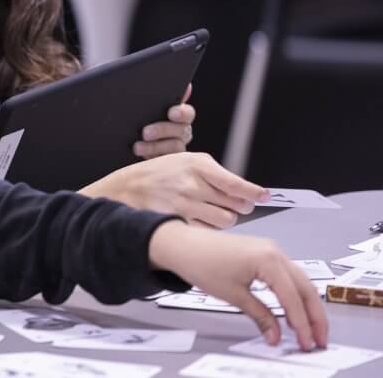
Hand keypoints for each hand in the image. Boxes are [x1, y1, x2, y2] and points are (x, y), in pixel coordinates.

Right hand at [80, 151, 268, 228]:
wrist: (128, 188)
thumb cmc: (157, 173)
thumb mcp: (186, 161)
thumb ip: (214, 173)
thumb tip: (243, 189)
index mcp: (198, 165)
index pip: (236, 183)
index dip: (254, 192)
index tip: (263, 196)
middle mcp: (193, 185)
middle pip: (236, 205)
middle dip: (240, 206)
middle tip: (234, 204)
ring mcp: (186, 205)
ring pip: (226, 221)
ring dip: (225, 219)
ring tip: (215, 212)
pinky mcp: (181, 222)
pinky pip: (209, 231)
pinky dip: (210, 228)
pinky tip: (201, 220)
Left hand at [134, 83, 195, 158]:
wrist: (115, 139)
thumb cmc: (132, 121)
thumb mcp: (142, 107)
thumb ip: (159, 97)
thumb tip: (186, 86)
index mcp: (177, 116)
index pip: (187, 113)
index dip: (182, 113)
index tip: (171, 113)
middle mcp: (179, 132)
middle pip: (182, 131)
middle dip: (163, 130)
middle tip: (146, 132)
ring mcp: (174, 149)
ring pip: (175, 148)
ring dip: (155, 147)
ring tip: (137, 147)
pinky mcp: (165, 162)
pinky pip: (165, 162)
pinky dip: (152, 158)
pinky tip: (140, 157)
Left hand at [149, 220, 327, 349]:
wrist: (181, 244)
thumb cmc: (202, 264)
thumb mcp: (233, 295)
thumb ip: (260, 316)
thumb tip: (276, 336)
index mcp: (268, 260)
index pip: (293, 298)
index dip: (303, 324)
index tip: (307, 343)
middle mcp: (275, 251)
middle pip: (306, 288)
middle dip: (315, 316)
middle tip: (319, 340)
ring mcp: (271, 250)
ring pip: (300, 281)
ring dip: (307, 305)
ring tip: (310, 329)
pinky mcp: (264, 252)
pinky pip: (287, 274)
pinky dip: (295, 293)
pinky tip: (294, 309)